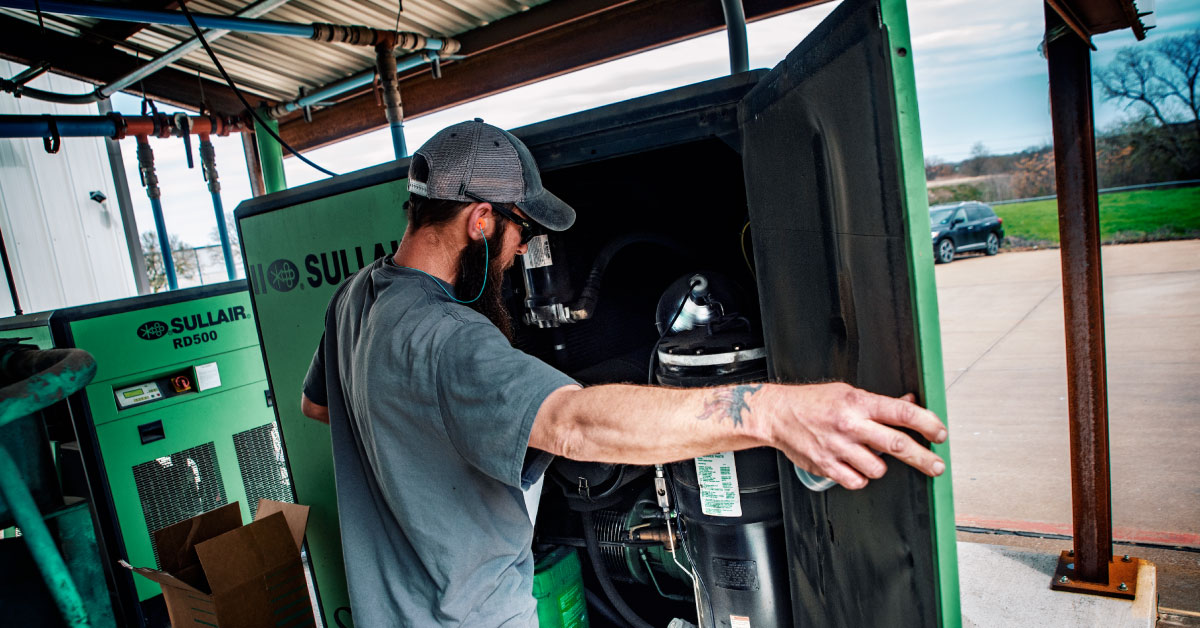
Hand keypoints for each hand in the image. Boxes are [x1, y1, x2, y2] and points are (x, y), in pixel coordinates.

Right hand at [761, 383, 946, 489]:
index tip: (940, 433)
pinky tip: (853, 466)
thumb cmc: (813, 402)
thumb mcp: (848, 393)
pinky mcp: (826, 466)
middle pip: (897, 445)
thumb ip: (879, 404)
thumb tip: (909, 404)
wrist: (777, 414)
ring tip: (869, 456)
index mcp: (858, 403)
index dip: (927, 424)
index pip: (902, 413)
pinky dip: (860, 477)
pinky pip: (857, 481)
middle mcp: (850, 425)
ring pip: (878, 468)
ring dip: (879, 466)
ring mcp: (838, 447)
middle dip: (924, 458)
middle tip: (937, 466)